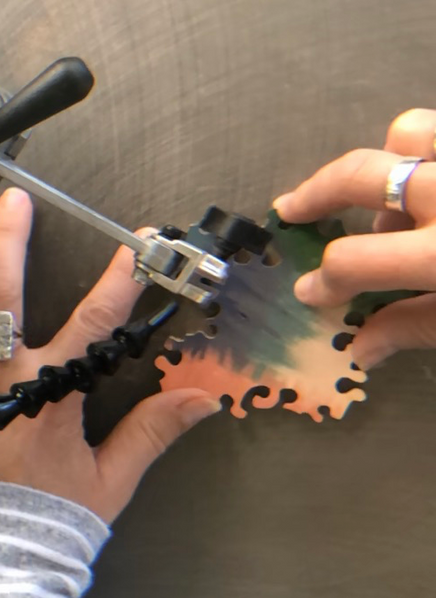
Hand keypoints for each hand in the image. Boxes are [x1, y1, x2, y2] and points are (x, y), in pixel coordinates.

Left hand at [0, 189, 219, 522]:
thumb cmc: (52, 520)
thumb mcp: (113, 477)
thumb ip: (155, 430)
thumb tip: (202, 401)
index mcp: (49, 396)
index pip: (93, 323)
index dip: (117, 281)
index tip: (133, 247)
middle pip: (2, 299)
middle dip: (10, 245)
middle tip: (14, 204)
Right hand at [273, 108, 435, 370]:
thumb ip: (414, 329)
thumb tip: (361, 349)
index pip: (353, 261)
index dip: (323, 283)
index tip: (309, 292)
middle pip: (359, 176)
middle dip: (315, 194)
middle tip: (292, 210)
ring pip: (405, 133)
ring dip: (381, 166)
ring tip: (384, 206)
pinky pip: (435, 134)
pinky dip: (419, 157)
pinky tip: (425, 195)